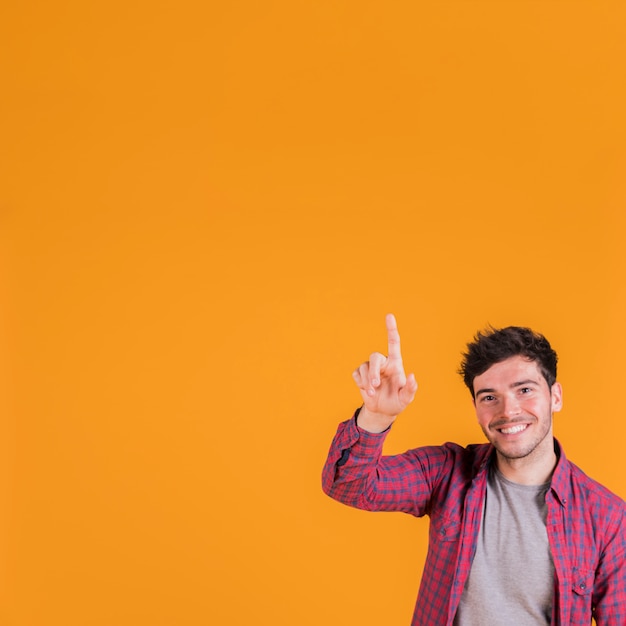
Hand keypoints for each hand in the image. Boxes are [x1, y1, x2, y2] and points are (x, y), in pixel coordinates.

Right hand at [352, 314, 417, 431]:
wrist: (382, 411)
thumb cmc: (397, 402)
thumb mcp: (406, 399)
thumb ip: (410, 389)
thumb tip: (413, 376)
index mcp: (395, 364)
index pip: (393, 343)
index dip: (391, 329)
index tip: (389, 315)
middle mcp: (383, 363)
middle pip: (374, 357)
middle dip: (372, 372)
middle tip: (374, 386)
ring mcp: (370, 368)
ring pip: (364, 367)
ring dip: (366, 382)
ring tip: (372, 393)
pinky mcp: (360, 374)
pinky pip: (356, 374)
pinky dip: (360, 384)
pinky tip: (366, 391)